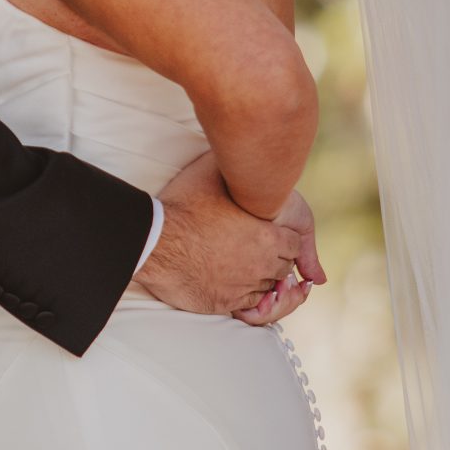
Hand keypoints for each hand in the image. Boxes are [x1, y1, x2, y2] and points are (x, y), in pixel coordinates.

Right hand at [134, 153, 313, 319]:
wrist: (155, 243)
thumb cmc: (184, 208)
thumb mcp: (210, 174)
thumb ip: (232, 164)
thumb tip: (238, 146)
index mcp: (267, 237)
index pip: (295, 244)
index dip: (283, 237)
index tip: (270, 232)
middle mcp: (261, 265)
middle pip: (283, 268)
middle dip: (274, 258)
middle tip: (257, 247)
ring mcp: (243, 287)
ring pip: (266, 287)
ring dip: (260, 276)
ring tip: (243, 262)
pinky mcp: (224, 303)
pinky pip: (246, 304)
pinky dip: (243, 292)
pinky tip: (230, 278)